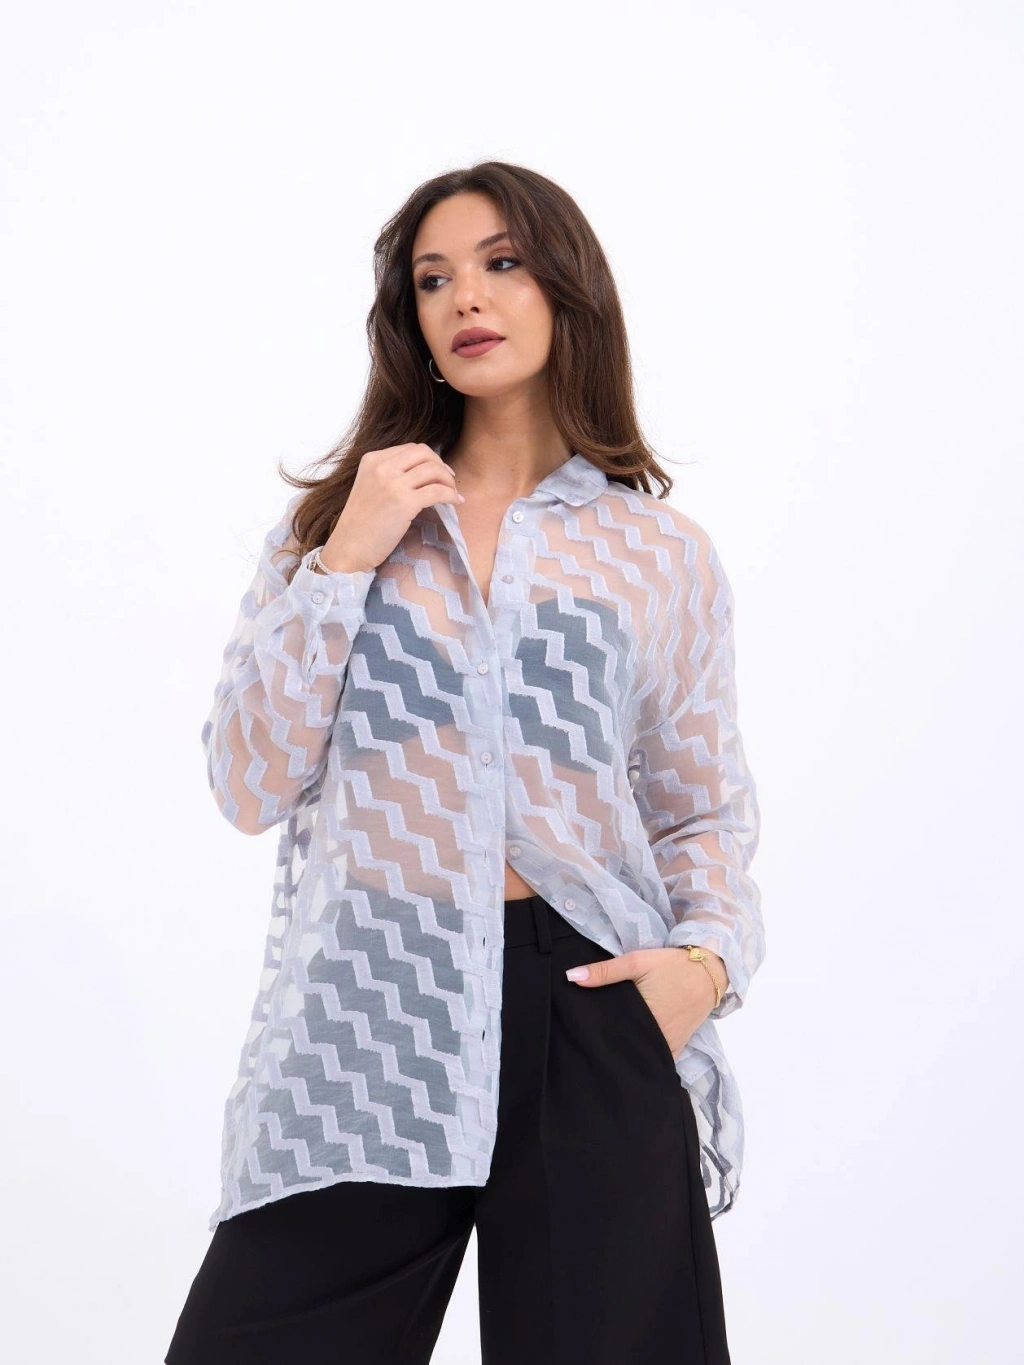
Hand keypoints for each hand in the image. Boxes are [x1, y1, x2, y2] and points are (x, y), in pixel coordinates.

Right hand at [319, 444, 463, 573]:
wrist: (349, 548)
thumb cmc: (361, 524)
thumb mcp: (370, 487)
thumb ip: (390, 475)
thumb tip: (423, 472)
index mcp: (372, 460)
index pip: (410, 449)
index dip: (429, 459)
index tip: (439, 472)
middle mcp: (381, 467)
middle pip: (424, 453)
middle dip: (441, 465)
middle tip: (449, 481)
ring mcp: (392, 484)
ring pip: (433, 469)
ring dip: (448, 481)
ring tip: (453, 494)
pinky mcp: (404, 502)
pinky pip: (437, 491)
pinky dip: (450, 495)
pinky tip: (455, 503)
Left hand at [565, 947, 726, 1057]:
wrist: (709, 971)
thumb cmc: (671, 965)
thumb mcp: (637, 962)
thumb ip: (604, 971)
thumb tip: (570, 977)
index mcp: (644, 1019)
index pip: (611, 1034)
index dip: (595, 1034)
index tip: (579, 1033)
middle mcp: (657, 1039)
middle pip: (624, 1046)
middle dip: (608, 1044)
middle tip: (588, 1039)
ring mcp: (668, 1047)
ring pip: (639, 1054)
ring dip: (625, 1050)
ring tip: (604, 1046)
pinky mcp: (677, 1048)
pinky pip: (655, 1056)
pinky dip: (643, 1053)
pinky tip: (628, 1049)